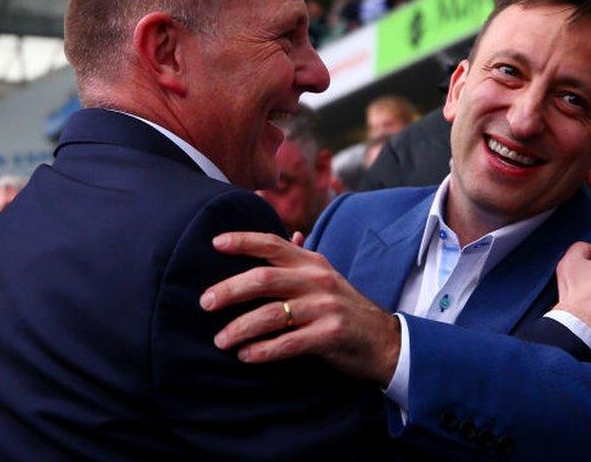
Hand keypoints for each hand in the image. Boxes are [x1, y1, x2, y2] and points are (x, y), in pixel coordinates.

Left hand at [199, 232, 400, 385]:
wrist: (385, 341)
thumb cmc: (346, 309)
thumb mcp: (326, 278)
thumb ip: (303, 260)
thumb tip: (289, 234)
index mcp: (313, 263)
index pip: (273, 244)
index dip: (243, 241)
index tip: (215, 243)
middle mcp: (317, 280)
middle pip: (264, 278)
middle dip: (230, 290)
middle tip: (205, 302)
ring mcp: (325, 307)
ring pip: (272, 314)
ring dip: (241, 328)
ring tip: (220, 340)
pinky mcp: (330, 335)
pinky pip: (289, 342)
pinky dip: (264, 351)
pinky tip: (246, 356)